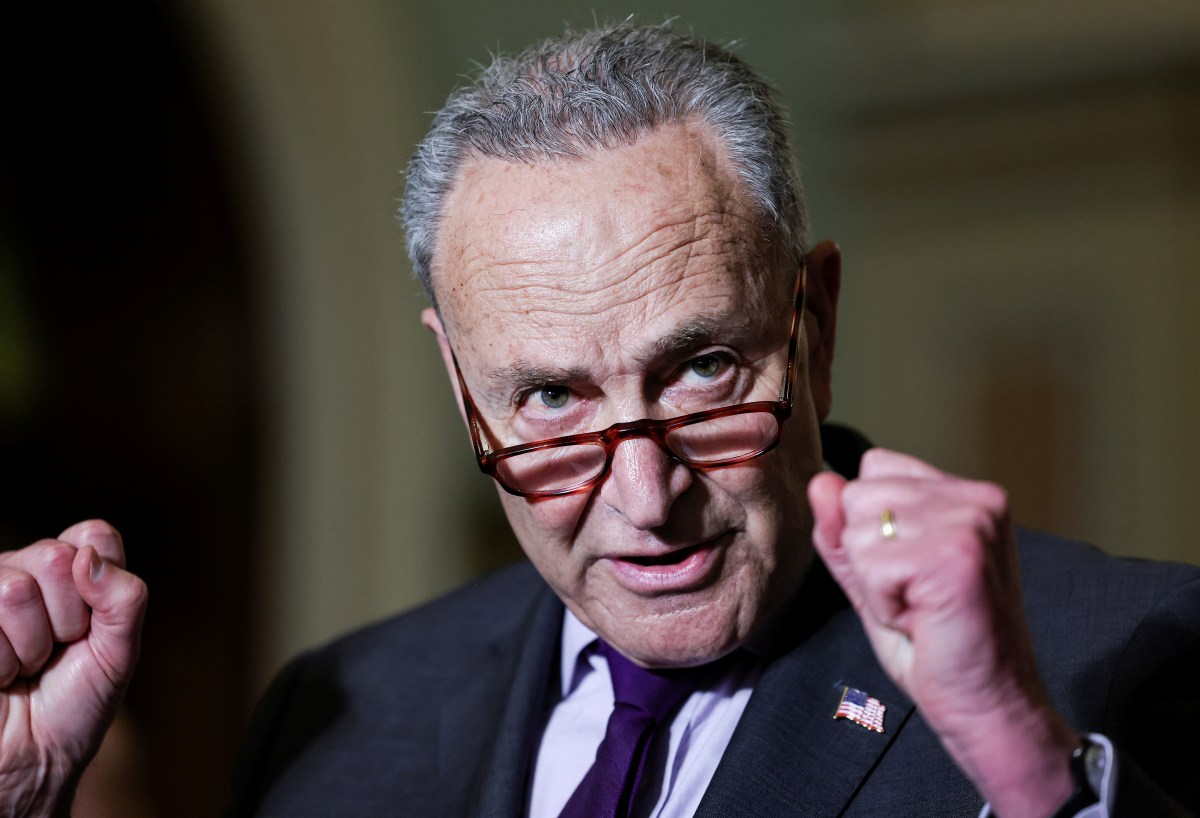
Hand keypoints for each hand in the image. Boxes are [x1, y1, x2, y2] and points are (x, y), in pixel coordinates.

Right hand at [0, 520, 147, 817]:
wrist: (33, 759)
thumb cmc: (75, 703)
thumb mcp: (120, 651)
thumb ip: (124, 598)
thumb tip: (86, 557)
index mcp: (69, 570)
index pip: (91, 535)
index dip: (100, 584)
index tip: (93, 626)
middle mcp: (23, 572)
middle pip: (54, 556)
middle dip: (66, 618)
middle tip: (56, 652)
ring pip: (13, 588)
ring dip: (28, 644)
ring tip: (25, 667)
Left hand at [808, 449, 1077, 817]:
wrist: (987, 707)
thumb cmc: (936, 647)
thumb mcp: (874, 579)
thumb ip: (844, 531)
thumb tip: (821, 482)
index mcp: (965, 494)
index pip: (875, 466)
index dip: (870, 527)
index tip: (911, 573)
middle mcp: (975, 497)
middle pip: (859, 493)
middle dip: (869, 556)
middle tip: (916, 597)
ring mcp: (970, 522)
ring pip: (858, 527)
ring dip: (874, 582)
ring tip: (919, 608)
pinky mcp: (956, 554)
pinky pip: (871, 565)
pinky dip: (882, 604)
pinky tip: (921, 621)